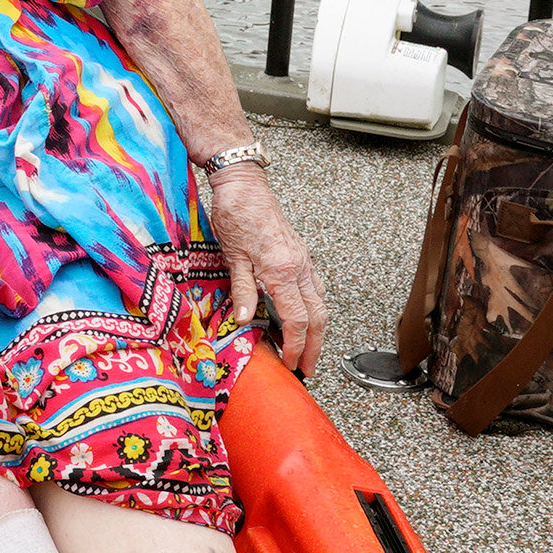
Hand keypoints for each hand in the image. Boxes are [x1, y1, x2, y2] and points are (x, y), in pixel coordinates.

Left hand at [199, 165, 326, 379]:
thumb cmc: (235, 215)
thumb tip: (246, 321)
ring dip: (317, 329)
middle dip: (315, 345)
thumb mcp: (232, 256)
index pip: (297, 320)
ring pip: (320, 302)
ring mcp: (303, 260)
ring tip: (307, 348)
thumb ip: (243, 290)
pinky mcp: (300, 254)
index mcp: (282, 271)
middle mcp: (299, 267)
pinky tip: (304, 315)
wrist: (245, 184)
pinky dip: (313, 307)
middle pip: (317, 316)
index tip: (290, 364)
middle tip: (308, 367)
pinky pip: (315, 286)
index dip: (295, 346)